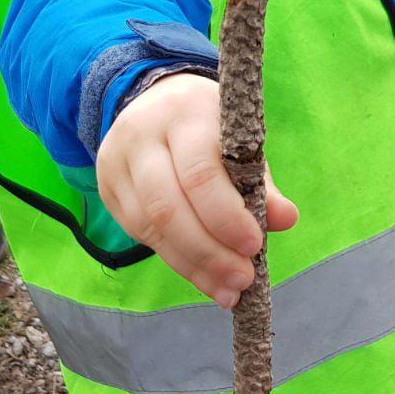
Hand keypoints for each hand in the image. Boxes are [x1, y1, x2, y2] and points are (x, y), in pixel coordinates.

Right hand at [98, 73, 298, 307]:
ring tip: (227, 290)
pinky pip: (139, 232)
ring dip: (193, 265)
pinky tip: (203, 277)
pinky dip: (176, 260)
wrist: (154, 103)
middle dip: (209, 251)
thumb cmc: (210, 127)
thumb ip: (262, 182)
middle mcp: (143, 135)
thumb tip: (285, 219)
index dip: (226, 216)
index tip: (254, 247)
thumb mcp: (240, 142)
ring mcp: (118, 162)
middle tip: (243, 280)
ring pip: (150, 225)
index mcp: (185, 113)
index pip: (200, 172)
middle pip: (168, 205)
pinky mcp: (109, 188)